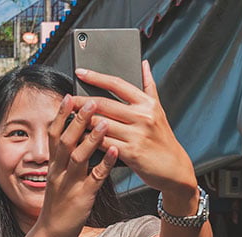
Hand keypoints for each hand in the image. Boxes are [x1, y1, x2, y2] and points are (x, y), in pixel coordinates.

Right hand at [35, 95, 118, 236]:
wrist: (51, 232)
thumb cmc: (58, 203)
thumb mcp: (57, 177)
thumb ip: (66, 157)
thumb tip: (75, 137)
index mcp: (53, 164)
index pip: (54, 134)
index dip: (61, 115)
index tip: (69, 96)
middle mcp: (59, 171)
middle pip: (66, 141)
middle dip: (78, 120)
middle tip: (91, 100)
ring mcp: (70, 184)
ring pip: (78, 157)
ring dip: (91, 139)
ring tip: (104, 122)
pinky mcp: (82, 197)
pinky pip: (95, 178)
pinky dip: (105, 164)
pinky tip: (115, 152)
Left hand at [73, 61, 196, 195]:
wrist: (174, 167)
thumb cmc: (162, 138)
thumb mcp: (158, 110)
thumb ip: (149, 86)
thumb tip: (143, 64)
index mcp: (147, 103)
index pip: (118, 84)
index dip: (96, 77)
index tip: (81, 72)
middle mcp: (143, 116)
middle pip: (104, 104)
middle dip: (81, 102)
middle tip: (67, 100)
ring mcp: (137, 135)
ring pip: (100, 124)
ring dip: (82, 122)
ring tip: (69, 119)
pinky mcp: (131, 153)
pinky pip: (103, 143)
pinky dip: (89, 140)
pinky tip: (79, 138)